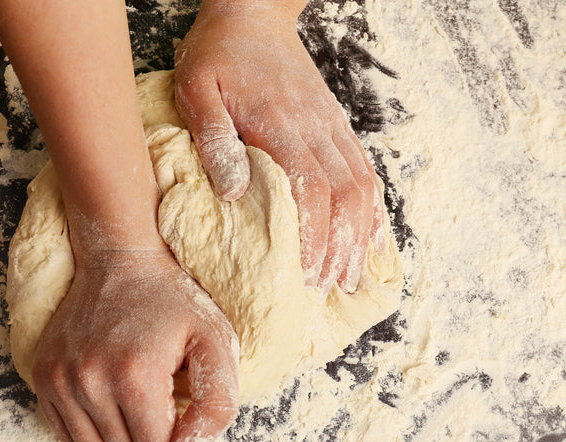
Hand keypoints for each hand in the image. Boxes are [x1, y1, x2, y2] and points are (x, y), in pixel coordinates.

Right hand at [32, 249, 238, 441]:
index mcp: (135, 376)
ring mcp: (60, 379)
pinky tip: (111, 405)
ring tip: (138, 413)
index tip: (184, 418)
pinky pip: (67, 438)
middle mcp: (89, 380)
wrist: (119, 261)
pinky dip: (92, 433)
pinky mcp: (43, 376)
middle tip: (164, 413)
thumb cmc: (172, 302)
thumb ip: (217, 405)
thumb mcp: (216, 343)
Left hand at [175, 2, 384, 290]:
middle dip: (340, 248)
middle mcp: (316, 128)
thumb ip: (214, 139)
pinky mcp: (336, 125)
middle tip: (328, 289)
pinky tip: (367, 236)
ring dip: (360, 234)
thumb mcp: (196, 90)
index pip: (310, 190)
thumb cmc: (217, 55)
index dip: (313, 238)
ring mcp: (331, 126)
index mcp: (280, 124)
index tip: (306, 276)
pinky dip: (370, 207)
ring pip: (361, 186)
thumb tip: (232, 192)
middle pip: (344, 196)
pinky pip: (364, 169)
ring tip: (350, 276)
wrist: (252, 13)